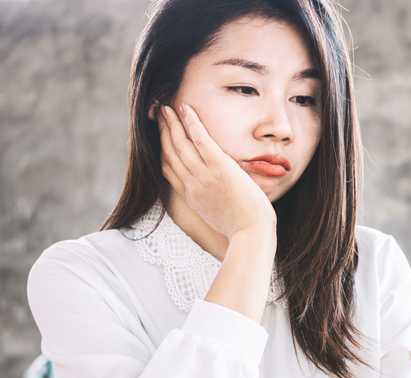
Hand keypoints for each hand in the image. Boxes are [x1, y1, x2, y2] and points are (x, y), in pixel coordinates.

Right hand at [158, 104, 275, 237]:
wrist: (251, 235)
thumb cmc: (243, 229)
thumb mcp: (220, 216)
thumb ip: (213, 202)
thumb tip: (219, 194)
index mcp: (191, 197)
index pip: (168, 170)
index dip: (162, 151)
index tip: (160, 138)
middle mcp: (192, 185)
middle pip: (169, 153)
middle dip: (162, 132)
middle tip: (158, 115)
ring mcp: (203, 176)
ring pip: (180, 144)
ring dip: (171, 123)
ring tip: (166, 108)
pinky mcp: (219, 168)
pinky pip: (200, 140)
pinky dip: (191, 123)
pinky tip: (185, 109)